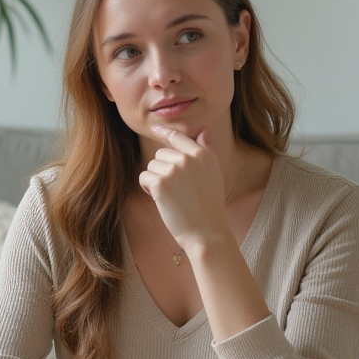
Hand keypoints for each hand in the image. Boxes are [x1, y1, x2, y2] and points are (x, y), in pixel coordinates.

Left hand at [139, 126, 232, 249]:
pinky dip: (147, 188)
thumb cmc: (209, 205)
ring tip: (171, 196)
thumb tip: (203, 131)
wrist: (206, 231)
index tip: (155, 128)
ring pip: (151, 166)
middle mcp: (188, 159)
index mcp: (203, 154)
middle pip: (160, 154)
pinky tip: (160, 199)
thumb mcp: (213, 174)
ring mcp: (174, 170)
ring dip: (155, 180)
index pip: (178, 137)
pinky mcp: (161, 183)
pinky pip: (144, 178)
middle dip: (162, 169)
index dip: (164, 131)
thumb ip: (206, 151)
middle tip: (175, 189)